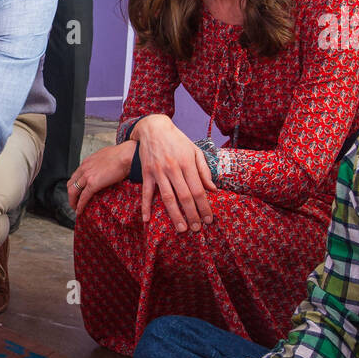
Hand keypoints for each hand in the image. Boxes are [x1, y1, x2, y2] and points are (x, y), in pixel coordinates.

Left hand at [67, 141, 134, 212]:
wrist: (126, 155)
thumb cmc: (122, 155)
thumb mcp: (106, 157)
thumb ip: (101, 164)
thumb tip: (105, 168)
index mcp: (87, 162)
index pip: (75, 175)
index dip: (75, 185)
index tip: (77, 191)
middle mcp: (84, 168)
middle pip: (71, 184)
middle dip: (71, 194)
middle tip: (74, 201)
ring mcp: (87, 176)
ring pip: (73, 191)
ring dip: (73, 201)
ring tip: (75, 208)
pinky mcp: (93, 184)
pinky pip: (83, 197)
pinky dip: (80, 205)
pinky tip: (80, 211)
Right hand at [132, 114, 216, 231]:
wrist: (154, 128)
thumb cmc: (177, 140)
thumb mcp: (195, 151)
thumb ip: (204, 170)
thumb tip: (213, 189)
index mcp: (188, 163)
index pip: (198, 190)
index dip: (204, 206)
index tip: (208, 219)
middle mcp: (174, 168)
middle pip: (184, 196)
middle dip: (192, 214)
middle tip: (196, 229)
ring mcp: (159, 171)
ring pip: (167, 197)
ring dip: (174, 215)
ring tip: (181, 229)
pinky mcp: (146, 173)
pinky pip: (146, 192)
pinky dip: (145, 206)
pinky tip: (147, 219)